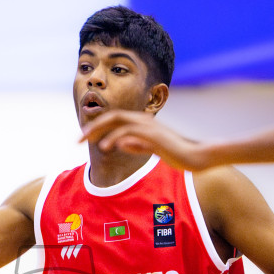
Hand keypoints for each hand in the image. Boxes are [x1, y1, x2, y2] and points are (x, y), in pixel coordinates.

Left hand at [80, 110, 216, 169]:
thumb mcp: (152, 148)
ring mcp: (150, 128)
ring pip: (121, 124)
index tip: (83, 136)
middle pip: (112, 117)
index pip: (113, 118)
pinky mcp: (155, 138)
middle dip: (94, 127)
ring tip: (95, 145)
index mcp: (141, 122)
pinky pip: (134, 135)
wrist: (195, 155)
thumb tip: (121, 144)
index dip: (96, 125)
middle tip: (78, 139)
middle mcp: (144, 121)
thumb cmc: (175, 153)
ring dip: (104, 133)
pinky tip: (110, 146)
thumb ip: (137, 144)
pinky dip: (120, 138)